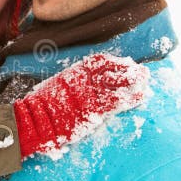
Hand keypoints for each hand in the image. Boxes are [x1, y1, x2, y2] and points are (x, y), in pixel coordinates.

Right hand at [13, 53, 148, 156]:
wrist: (35, 119)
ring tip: (146, 82)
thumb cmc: (43, 106)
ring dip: (136, 81)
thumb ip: (71, 84)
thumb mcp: (57, 87)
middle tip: (143, 72)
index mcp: (76, 72)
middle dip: (130, 70)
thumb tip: (80, 85)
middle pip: (114, 70)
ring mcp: (91, 93)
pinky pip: (118, 101)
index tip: (126, 63)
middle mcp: (85, 79)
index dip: (116, 62)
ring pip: (120, 83)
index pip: (101, 61)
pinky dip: (132, 98)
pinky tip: (142, 96)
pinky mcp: (95, 109)